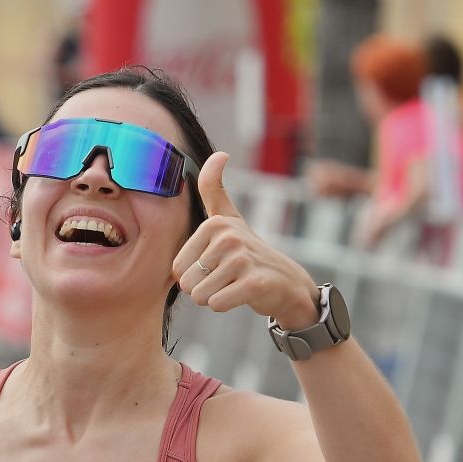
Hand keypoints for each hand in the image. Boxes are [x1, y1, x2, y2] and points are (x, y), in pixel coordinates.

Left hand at [173, 152, 319, 329]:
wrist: (285, 282)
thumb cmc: (248, 251)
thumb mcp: (229, 218)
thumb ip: (214, 188)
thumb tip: (219, 154)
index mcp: (214, 224)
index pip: (177, 268)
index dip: (193, 276)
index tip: (215, 266)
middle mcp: (227, 238)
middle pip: (187, 283)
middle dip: (204, 288)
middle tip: (226, 278)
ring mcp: (241, 260)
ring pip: (201, 296)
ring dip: (215, 298)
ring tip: (234, 285)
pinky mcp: (253, 283)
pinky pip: (217, 304)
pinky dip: (227, 305)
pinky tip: (243, 294)